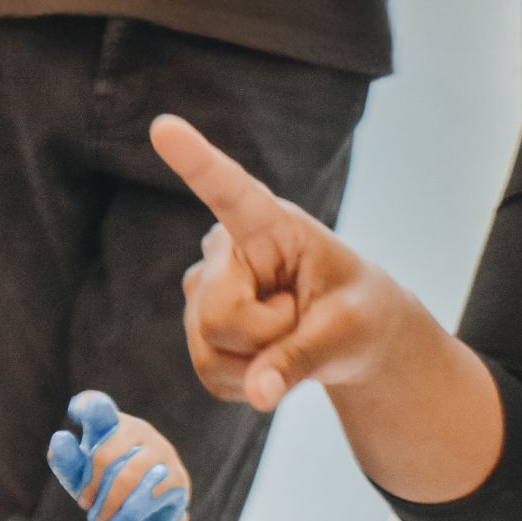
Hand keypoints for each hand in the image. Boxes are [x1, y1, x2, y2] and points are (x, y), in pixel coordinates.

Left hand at [48, 391, 190, 520]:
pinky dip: (129, 514)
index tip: (75, 410)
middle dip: (91, 486)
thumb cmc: (103, 486)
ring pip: (127, 478)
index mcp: (111, 422)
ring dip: (108, 504)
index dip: (89, 407)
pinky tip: (125, 518)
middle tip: (85, 505)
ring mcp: (161, 450)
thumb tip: (60, 440)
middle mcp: (139, 429)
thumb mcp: (79, 475)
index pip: (99, 408)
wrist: (142, 517)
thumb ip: (67, 458)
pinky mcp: (177, 477)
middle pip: (105, 455)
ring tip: (100, 519)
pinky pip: (148, 497)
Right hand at [149, 114, 419, 412]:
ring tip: (288, 336)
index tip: (163, 126)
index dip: (195, 161)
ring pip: (208, 348)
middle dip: (265, 338)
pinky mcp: (196, 330)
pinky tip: (268, 361)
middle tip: (300, 321)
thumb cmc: (358, 314)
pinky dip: (247, 383)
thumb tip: (259, 394)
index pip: (229, 191)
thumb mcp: (349, 332)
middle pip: (217, 313)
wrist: (348, 338)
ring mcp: (203, 292)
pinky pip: (209, 373)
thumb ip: (303, 359)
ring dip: (258, 363)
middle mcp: (223, 250)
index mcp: (271, 225)